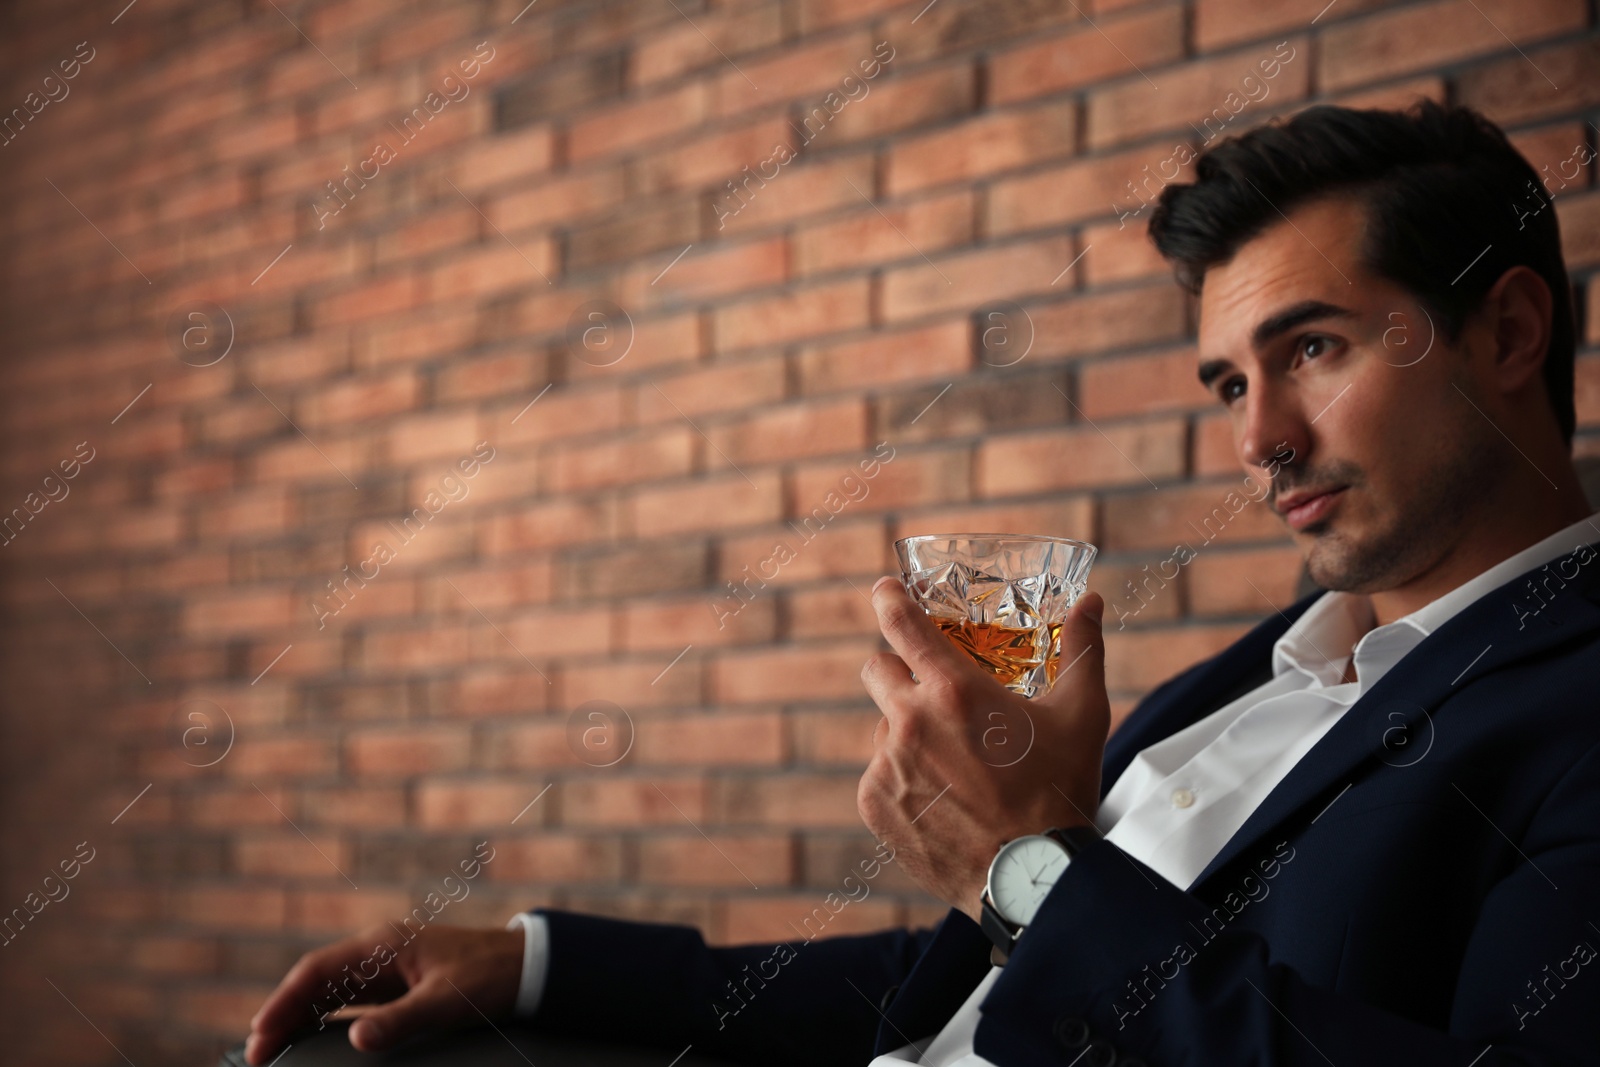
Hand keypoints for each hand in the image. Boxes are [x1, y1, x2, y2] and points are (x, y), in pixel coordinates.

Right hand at [244, 923, 523, 1063]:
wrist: (527, 966)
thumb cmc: (490, 976)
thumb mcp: (446, 1001)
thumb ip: (401, 1021)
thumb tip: (355, 1039)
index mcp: (384, 945)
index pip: (317, 970)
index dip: (283, 1002)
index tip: (258, 1033)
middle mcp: (379, 952)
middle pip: (316, 982)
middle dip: (282, 1014)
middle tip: (255, 1054)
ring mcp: (387, 968)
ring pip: (330, 992)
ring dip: (300, 1019)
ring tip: (272, 1051)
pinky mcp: (398, 985)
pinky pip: (350, 1002)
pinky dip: (326, 1021)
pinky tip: (312, 1041)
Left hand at [857, 578, 1108, 923]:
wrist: (1032, 877)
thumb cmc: (1059, 792)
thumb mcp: (1082, 716)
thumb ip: (1082, 651)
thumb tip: (1092, 602)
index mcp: (954, 690)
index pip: (902, 624)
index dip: (890, 600)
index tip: (885, 592)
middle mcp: (910, 721)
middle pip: (877, 670)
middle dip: (898, 672)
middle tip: (932, 694)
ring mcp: (886, 765)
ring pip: (882, 729)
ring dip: (907, 734)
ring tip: (955, 768)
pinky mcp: (874, 804)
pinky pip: (880, 775)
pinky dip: (904, 780)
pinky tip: (944, 801)